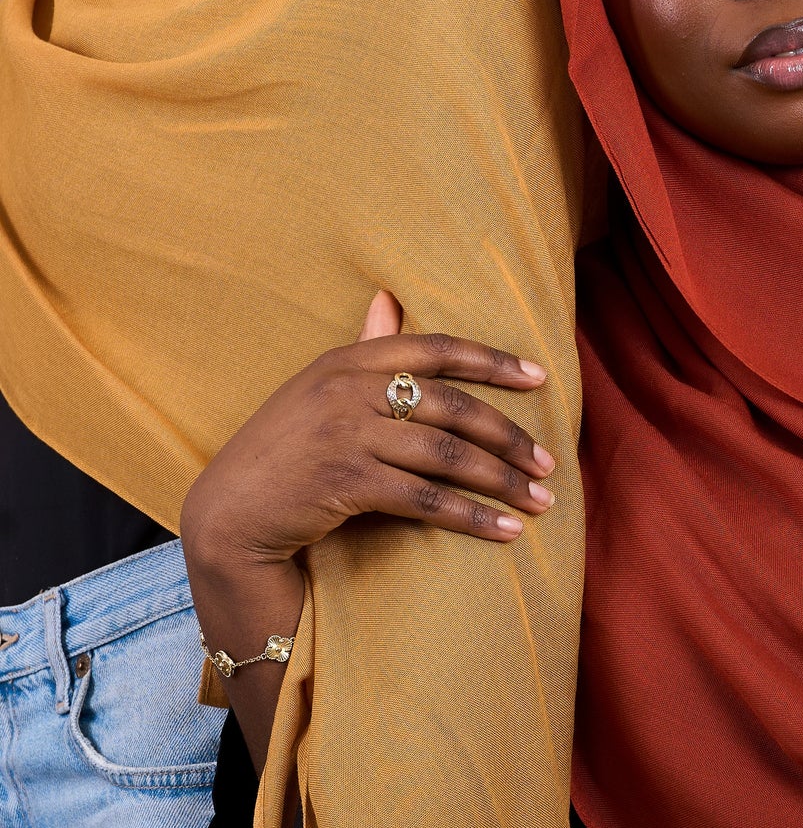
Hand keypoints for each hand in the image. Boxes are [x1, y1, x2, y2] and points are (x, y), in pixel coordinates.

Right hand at [181, 289, 555, 764]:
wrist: (228, 515)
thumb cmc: (281, 453)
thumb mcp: (316, 390)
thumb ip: (363, 348)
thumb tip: (388, 297)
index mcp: (347, 361)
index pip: (434, 348)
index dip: (492, 361)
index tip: (540, 377)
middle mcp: (348, 389)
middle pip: (452, 405)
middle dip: (509, 435)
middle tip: (549, 460)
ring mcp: (345, 434)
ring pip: (447, 453)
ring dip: (502, 480)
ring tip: (541, 500)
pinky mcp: (345, 482)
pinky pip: (425, 498)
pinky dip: (472, 516)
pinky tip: (505, 530)